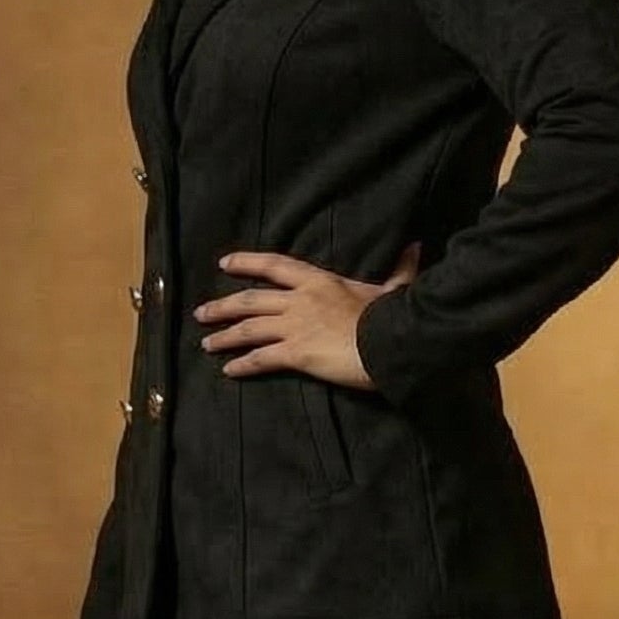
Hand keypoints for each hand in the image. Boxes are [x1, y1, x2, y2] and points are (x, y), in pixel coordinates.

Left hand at [192, 240, 420, 388]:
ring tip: (206, 343)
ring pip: (248, 328)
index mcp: (319, 280)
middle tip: (202, 313)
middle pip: (251, 299)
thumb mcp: (393, 290)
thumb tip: (416, 248)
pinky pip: (261, 359)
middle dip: (223, 306)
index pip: (275, 265)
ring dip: (225, 336)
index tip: (224, 263)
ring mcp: (294, 326)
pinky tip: (229, 371)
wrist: (391, 342)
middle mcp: (299, 300)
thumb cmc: (392, 317)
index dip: (247, 262)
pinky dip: (242, 365)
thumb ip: (399, 271)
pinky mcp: (295, 353)